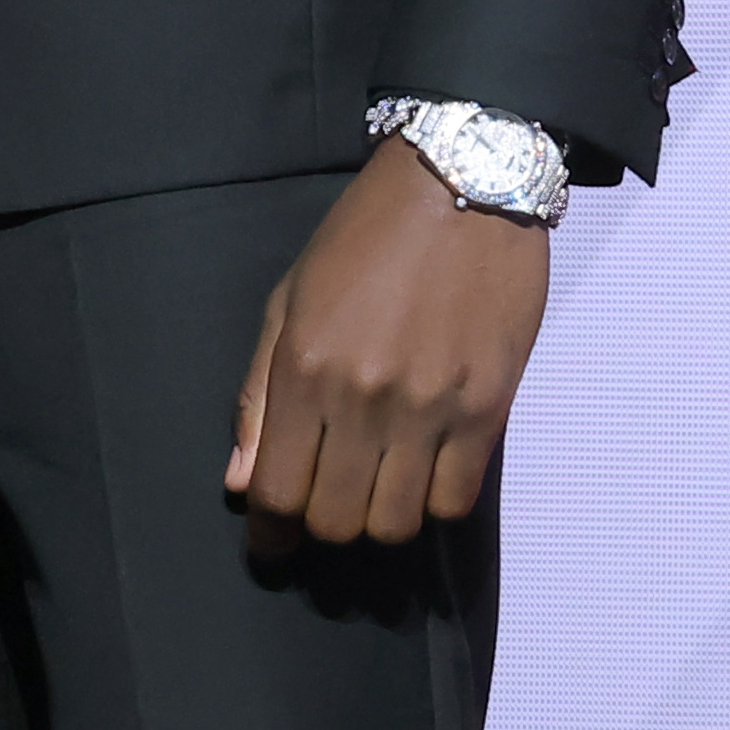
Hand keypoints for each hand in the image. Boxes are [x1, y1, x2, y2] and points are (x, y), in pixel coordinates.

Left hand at [223, 152, 548, 552]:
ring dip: (380, 520)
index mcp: (305, 367)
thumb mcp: (290, 298)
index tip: (273, 546)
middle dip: (323, 527)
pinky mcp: (488, 408)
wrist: (463, 183)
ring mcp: (430, 407)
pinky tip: (426, 471)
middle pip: (336, 520)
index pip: (278, 491)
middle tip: (329, 504)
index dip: (270, 533)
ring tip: (377, 488)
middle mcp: (364, 397)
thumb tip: (241, 480)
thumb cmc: (365, 235)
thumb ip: (260, 393)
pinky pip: (457, 500)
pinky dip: (435, 501)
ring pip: (396, 523)